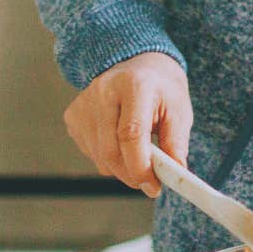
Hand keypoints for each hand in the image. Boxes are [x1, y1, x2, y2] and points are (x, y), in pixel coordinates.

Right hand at [63, 51, 191, 196]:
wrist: (138, 65)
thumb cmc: (161, 89)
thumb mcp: (179, 110)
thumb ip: (176, 143)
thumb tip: (174, 174)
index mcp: (134, 85)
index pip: (130, 133)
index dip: (140, 166)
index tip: (153, 187)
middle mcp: (103, 91)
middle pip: (110, 150)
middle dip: (131, 174)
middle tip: (149, 181)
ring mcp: (84, 103)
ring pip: (99, 156)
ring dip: (121, 167)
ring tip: (139, 151)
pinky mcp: (73, 115)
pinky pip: (90, 152)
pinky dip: (108, 158)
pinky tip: (119, 139)